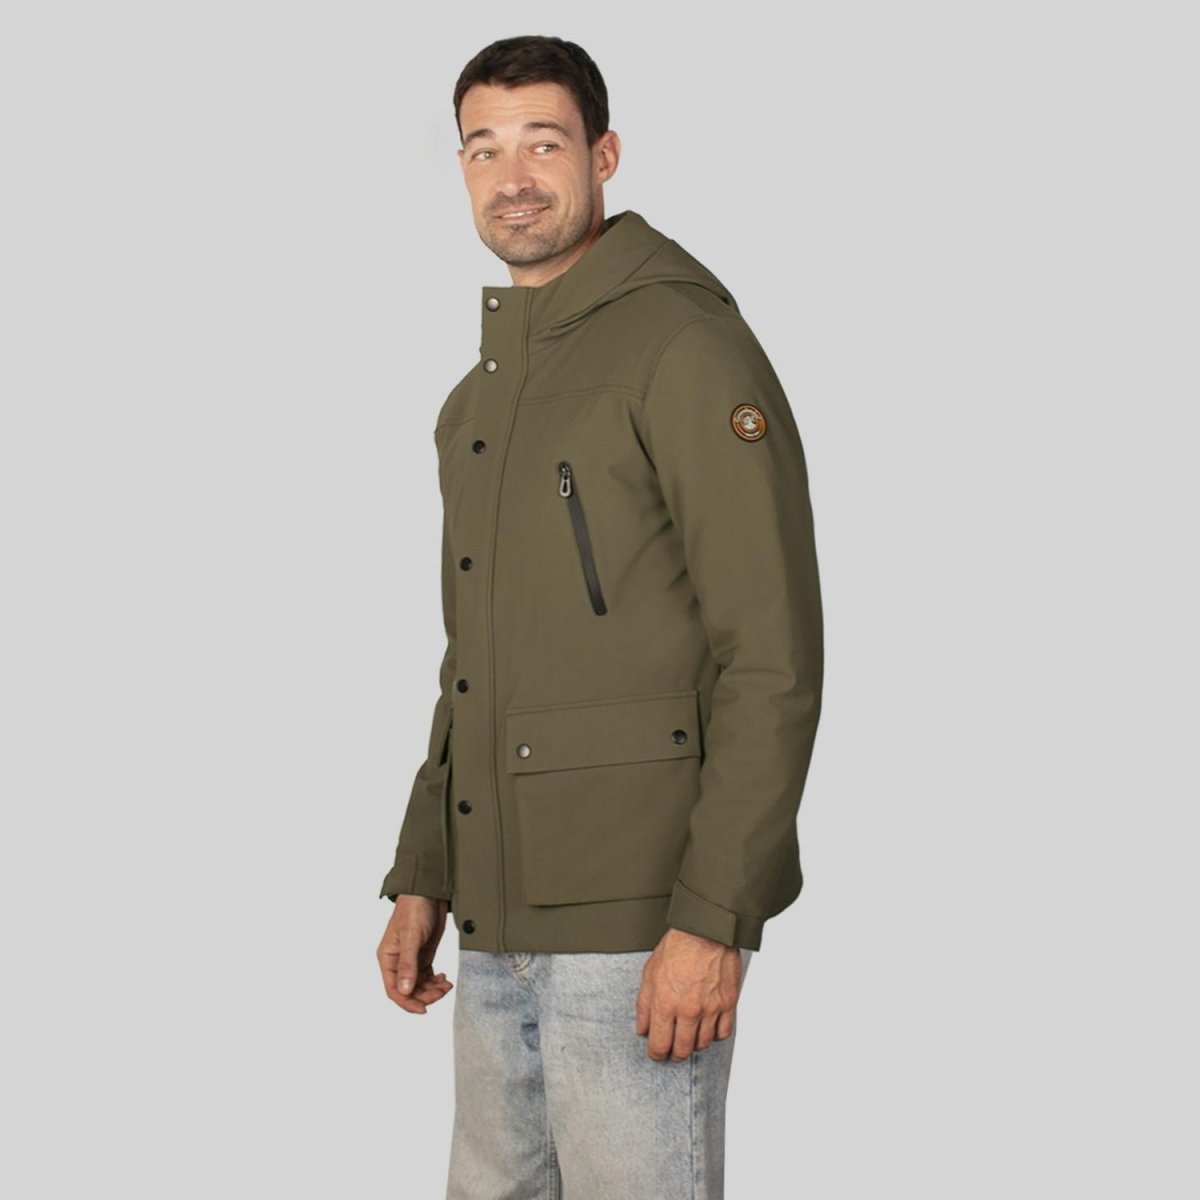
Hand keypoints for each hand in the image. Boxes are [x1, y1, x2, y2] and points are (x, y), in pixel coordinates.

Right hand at [377, 895, 453, 1012]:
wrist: (429, 891)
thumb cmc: (414, 908)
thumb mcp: (411, 937)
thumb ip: (408, 964)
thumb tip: (406, 991)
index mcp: (388, 958)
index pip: (394, 989)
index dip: (407, 1002)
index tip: (423, 1009)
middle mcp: (398, 961)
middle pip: (409, 990)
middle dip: (425, 995)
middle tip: (442, 991)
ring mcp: (411, 958)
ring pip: (419, 985)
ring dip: (432, 989)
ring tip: (446, 984)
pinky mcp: (424, 954)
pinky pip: (427, 976)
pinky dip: (436, 981)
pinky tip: (444, 979)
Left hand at [635, 927, 743, 1061]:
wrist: (706, 931)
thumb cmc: (677, 948)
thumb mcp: (650, 973)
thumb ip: (644, 1005)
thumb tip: (642, 1029)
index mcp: (665, 1004)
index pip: (659, 1045)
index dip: (656, 1054)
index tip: (657, 1053)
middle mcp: (688, 1010)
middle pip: (682, 1050)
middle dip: (674, 1054)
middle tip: (673, 1051)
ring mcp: (710, 1009)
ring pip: (702, 1044)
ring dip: (694, 1045)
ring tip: (689, 1036)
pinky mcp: (728, 1003)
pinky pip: (723, 1033)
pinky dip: (714, 1035)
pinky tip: (707, 1028)